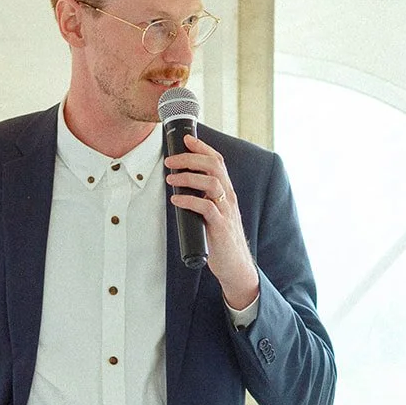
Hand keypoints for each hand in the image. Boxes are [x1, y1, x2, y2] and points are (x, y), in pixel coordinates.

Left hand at [165, 134, 259, 307]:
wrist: (235, 265)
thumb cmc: (220, 239)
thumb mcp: (213, 212)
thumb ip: (201, 198)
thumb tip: (179, 186)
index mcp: (226, 191)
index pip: (217, 161)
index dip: (202, 147)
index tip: (186, 139)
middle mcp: (228, 197)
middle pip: (213, 166)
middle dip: (190, 158)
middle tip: (170, 161)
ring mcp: (226, 211)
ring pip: (211, 183)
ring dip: (188, 177)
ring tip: (170, 179)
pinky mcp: (220, 226)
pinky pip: (206, 207)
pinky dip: (189, 200)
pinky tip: (176, 199)